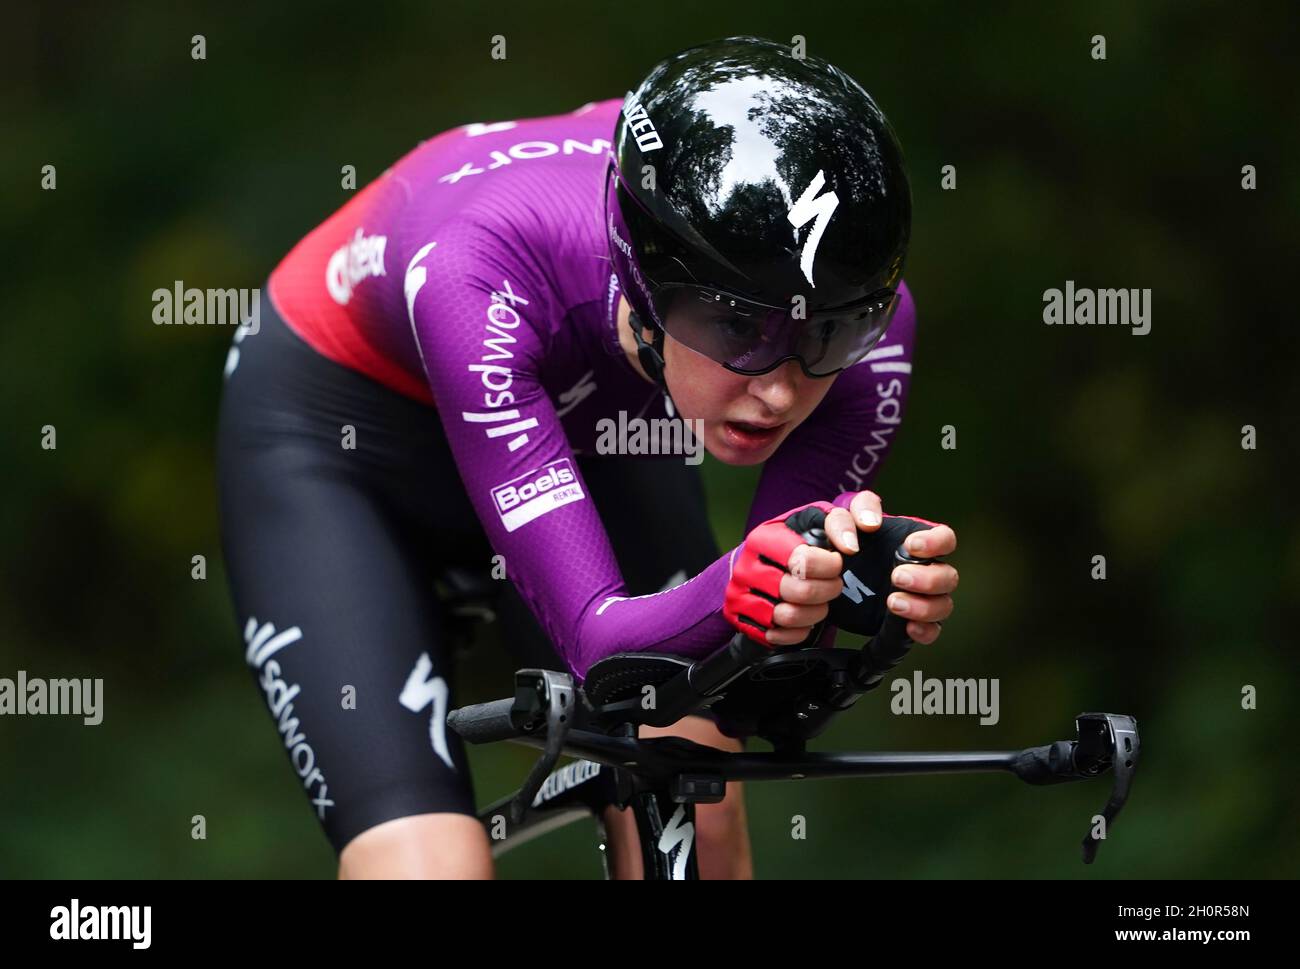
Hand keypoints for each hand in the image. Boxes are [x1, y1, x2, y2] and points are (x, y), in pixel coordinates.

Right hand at [723, 501, 844, 646]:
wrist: (760, 560)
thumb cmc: (795, 539)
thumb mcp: (818, 518)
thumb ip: (842, 521)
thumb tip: (854, 540)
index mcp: (764, 539)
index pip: (803, 561)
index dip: (830, 566)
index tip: (836, 563)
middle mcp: (747, 568)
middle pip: (800, 592)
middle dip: (828, 590)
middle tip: (833, 584)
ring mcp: (741, 595)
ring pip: (788, 616)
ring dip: (815, 612)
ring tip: (819, 600)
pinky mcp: (742, 619)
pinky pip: (777, 636)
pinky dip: (798, 631)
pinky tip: (804, 618)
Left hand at [827, 491, 958, 644]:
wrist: (825, 576)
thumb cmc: (844, 543)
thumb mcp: (844, 521)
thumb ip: (857, 512)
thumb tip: (871, 523)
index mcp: (918, 544)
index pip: (945, 539)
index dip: (936, 543)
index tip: (911, 546)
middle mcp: (925, 571)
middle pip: (948, 577)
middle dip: (927, 579)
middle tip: (896, 577)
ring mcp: (920, 598)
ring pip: (943, 606)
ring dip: (923, 606)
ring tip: (892, 603)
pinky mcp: (908, 622)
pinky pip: (931, 631)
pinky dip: (924, 631)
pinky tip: (908, 627)